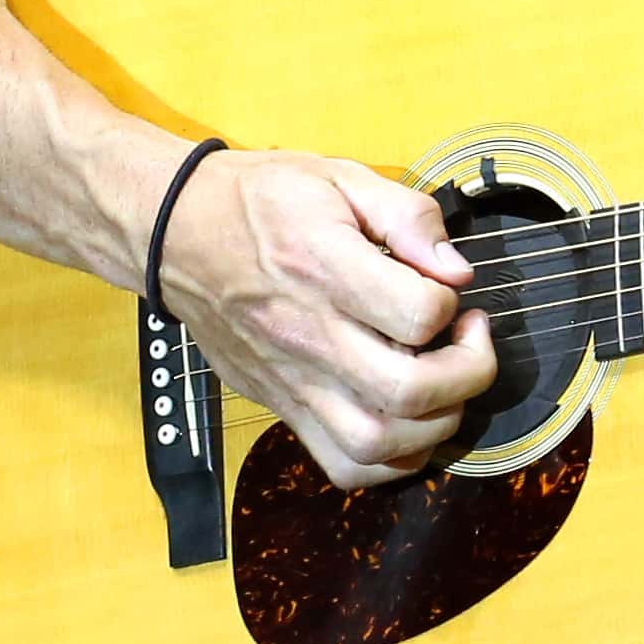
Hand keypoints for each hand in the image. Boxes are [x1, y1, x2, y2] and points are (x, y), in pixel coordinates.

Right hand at [153, 148, 492, 486]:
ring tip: (444, 383)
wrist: (175, 234)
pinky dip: (390, 460)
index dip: (453, 303)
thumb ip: (407, 215)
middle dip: (467, 373)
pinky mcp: (282, 406)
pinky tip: (408, 420)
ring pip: (378, 445)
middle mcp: (308, 335)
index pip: (418, 314)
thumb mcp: (337, 177)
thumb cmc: (257, 201)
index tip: (450, 289)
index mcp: (324, 268)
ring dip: (435, 424)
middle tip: (468, 340)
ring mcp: (293, 381)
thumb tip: (456, 269)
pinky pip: (343, 466)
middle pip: (408, 393)